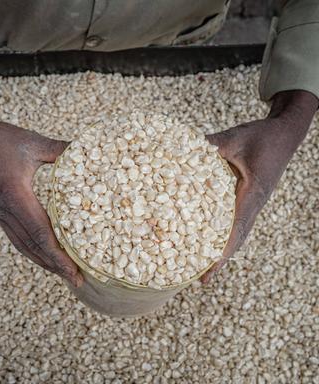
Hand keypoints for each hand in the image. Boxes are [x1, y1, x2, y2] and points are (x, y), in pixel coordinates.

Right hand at [0, 83, 82, 286]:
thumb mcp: (33, 142)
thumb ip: (60, 150)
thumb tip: (86, 152)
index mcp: (15, 195)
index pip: (40, 234)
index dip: (58, 256)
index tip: (74, 271)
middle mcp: (4, 210)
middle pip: (31, 247)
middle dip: (54, 266)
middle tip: (76, 281)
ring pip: (21, 245)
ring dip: (41, 261)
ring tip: (61, 272)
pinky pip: (13, 236)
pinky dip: (30, 248)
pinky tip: (40, 251)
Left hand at [201, 90, 317, 282]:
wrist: (285, 134)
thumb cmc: (261, 135)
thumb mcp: (233, 138)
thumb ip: (209, 145)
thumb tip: (180, 150)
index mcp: (253, 192)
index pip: (237, 226)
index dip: (224, 248)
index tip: (212, 266)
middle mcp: (254, 202)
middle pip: (237, 237)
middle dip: (220, 259)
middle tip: (201, 280)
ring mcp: (253, 202)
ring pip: (237, 232)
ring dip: (222, 251)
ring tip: (202, 269)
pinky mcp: (249, 198)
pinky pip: (236, 221)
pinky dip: (224, 235)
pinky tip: (208, 241)